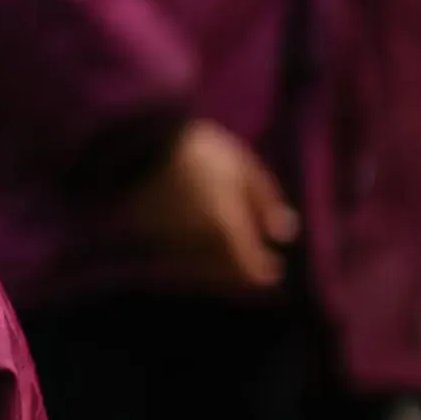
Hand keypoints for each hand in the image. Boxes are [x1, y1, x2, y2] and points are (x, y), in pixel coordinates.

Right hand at [121, 120, 297, 292]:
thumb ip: (266, 202)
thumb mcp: (242, 166)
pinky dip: (192, 257)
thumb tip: (285, 235)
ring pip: (200, 270)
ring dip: (215, 266)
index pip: (250, 269)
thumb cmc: (197, 150)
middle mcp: (197, 245)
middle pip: (223, 276)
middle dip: (239, 271)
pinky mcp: (147, 240)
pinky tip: (196, 240)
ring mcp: (169, 245)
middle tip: (250, 259)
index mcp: (226, 228)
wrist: (135, 143)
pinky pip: (178, 259)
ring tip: (223, 247)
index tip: (273, 268)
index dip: (264, 272)